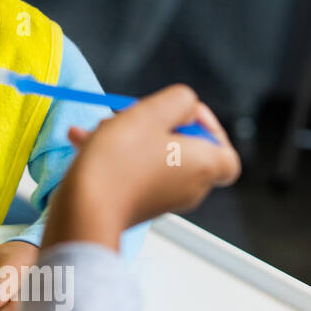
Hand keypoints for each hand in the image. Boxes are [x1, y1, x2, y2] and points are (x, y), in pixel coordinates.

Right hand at [45, 84, 241, 250]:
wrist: (85, 210)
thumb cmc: (118, 163)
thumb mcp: (150, 113)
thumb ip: (179, 100)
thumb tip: (185, 105)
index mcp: (203, 165)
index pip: (226, 153)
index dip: (209, 128)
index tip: (180, 114)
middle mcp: (190, 187)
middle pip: (182, 148)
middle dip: (154, 125)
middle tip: (131, 114)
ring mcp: (163, 200)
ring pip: (152, 158)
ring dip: (127, 138)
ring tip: (98, 127)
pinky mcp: (137, 206)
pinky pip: (133, 173)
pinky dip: (114, 157)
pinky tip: (83, 142)